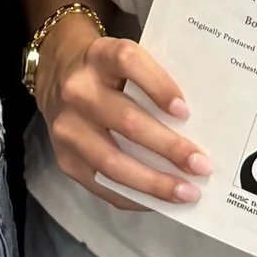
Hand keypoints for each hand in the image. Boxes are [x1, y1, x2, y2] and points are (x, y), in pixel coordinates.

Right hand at [39, 19, 211, 207]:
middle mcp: (78, 90)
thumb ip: (151, 80)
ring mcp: (68, 127)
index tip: (185, 111)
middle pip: (127, 121)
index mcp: (99, 56)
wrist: (55, 74)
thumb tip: (197, 123)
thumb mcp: (123, 59)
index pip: (128, 62)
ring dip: (154, 181)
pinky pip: (102, 184)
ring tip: (187, 192)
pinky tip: (159, 201)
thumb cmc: (106, 70)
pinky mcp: (65, 158)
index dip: (158, 86)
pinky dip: (134, 196)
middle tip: (202, 165)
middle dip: (169, 147)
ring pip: (113, 160)